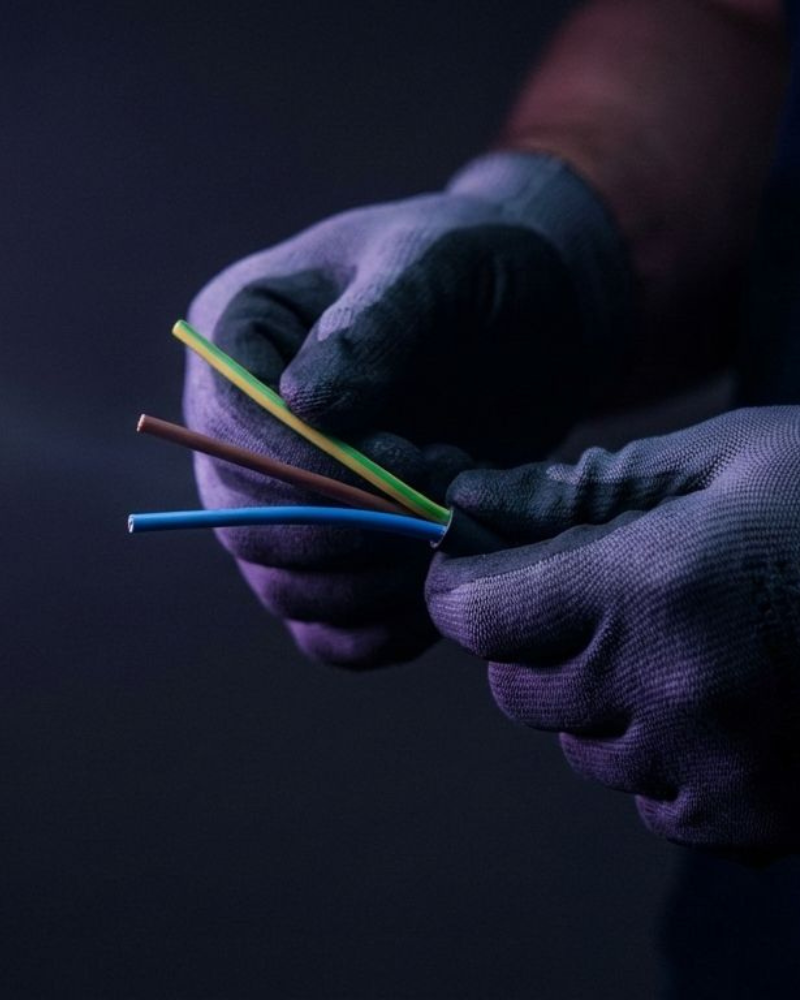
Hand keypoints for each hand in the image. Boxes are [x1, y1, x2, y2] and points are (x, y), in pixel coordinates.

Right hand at [184, 151, 629, 666]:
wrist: (529, 322)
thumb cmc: (478, 268)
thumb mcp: (434, 264)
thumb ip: (372, 326)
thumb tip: (304, 407)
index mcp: (241, 330)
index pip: (226, 422)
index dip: (304, 463)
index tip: (402, 461)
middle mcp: (243, 423)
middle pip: (244, 520)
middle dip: (345, 533)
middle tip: (436, 511)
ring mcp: (285, 494)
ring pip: (282, 584)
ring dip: (371, 583)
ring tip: (451, 529)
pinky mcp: (334, 548)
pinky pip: (324, 624)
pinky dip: (375, 631)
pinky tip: (434, 599)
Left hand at [426, 408, 799, 850]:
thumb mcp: (717, 458)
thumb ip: (582, 488)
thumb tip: (476, 498)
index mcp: (650, 584)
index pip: (480, 616)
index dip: (462, 589)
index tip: (470, 572)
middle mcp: (670, 688)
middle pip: (516, 688)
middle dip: (528, 642)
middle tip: (586, 598)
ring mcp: (717, 767)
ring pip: (578, 748)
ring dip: (594, 702)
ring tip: (668, 648)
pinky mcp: (758, 819)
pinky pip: (650, 802)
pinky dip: (655, 760)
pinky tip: (712, 704)